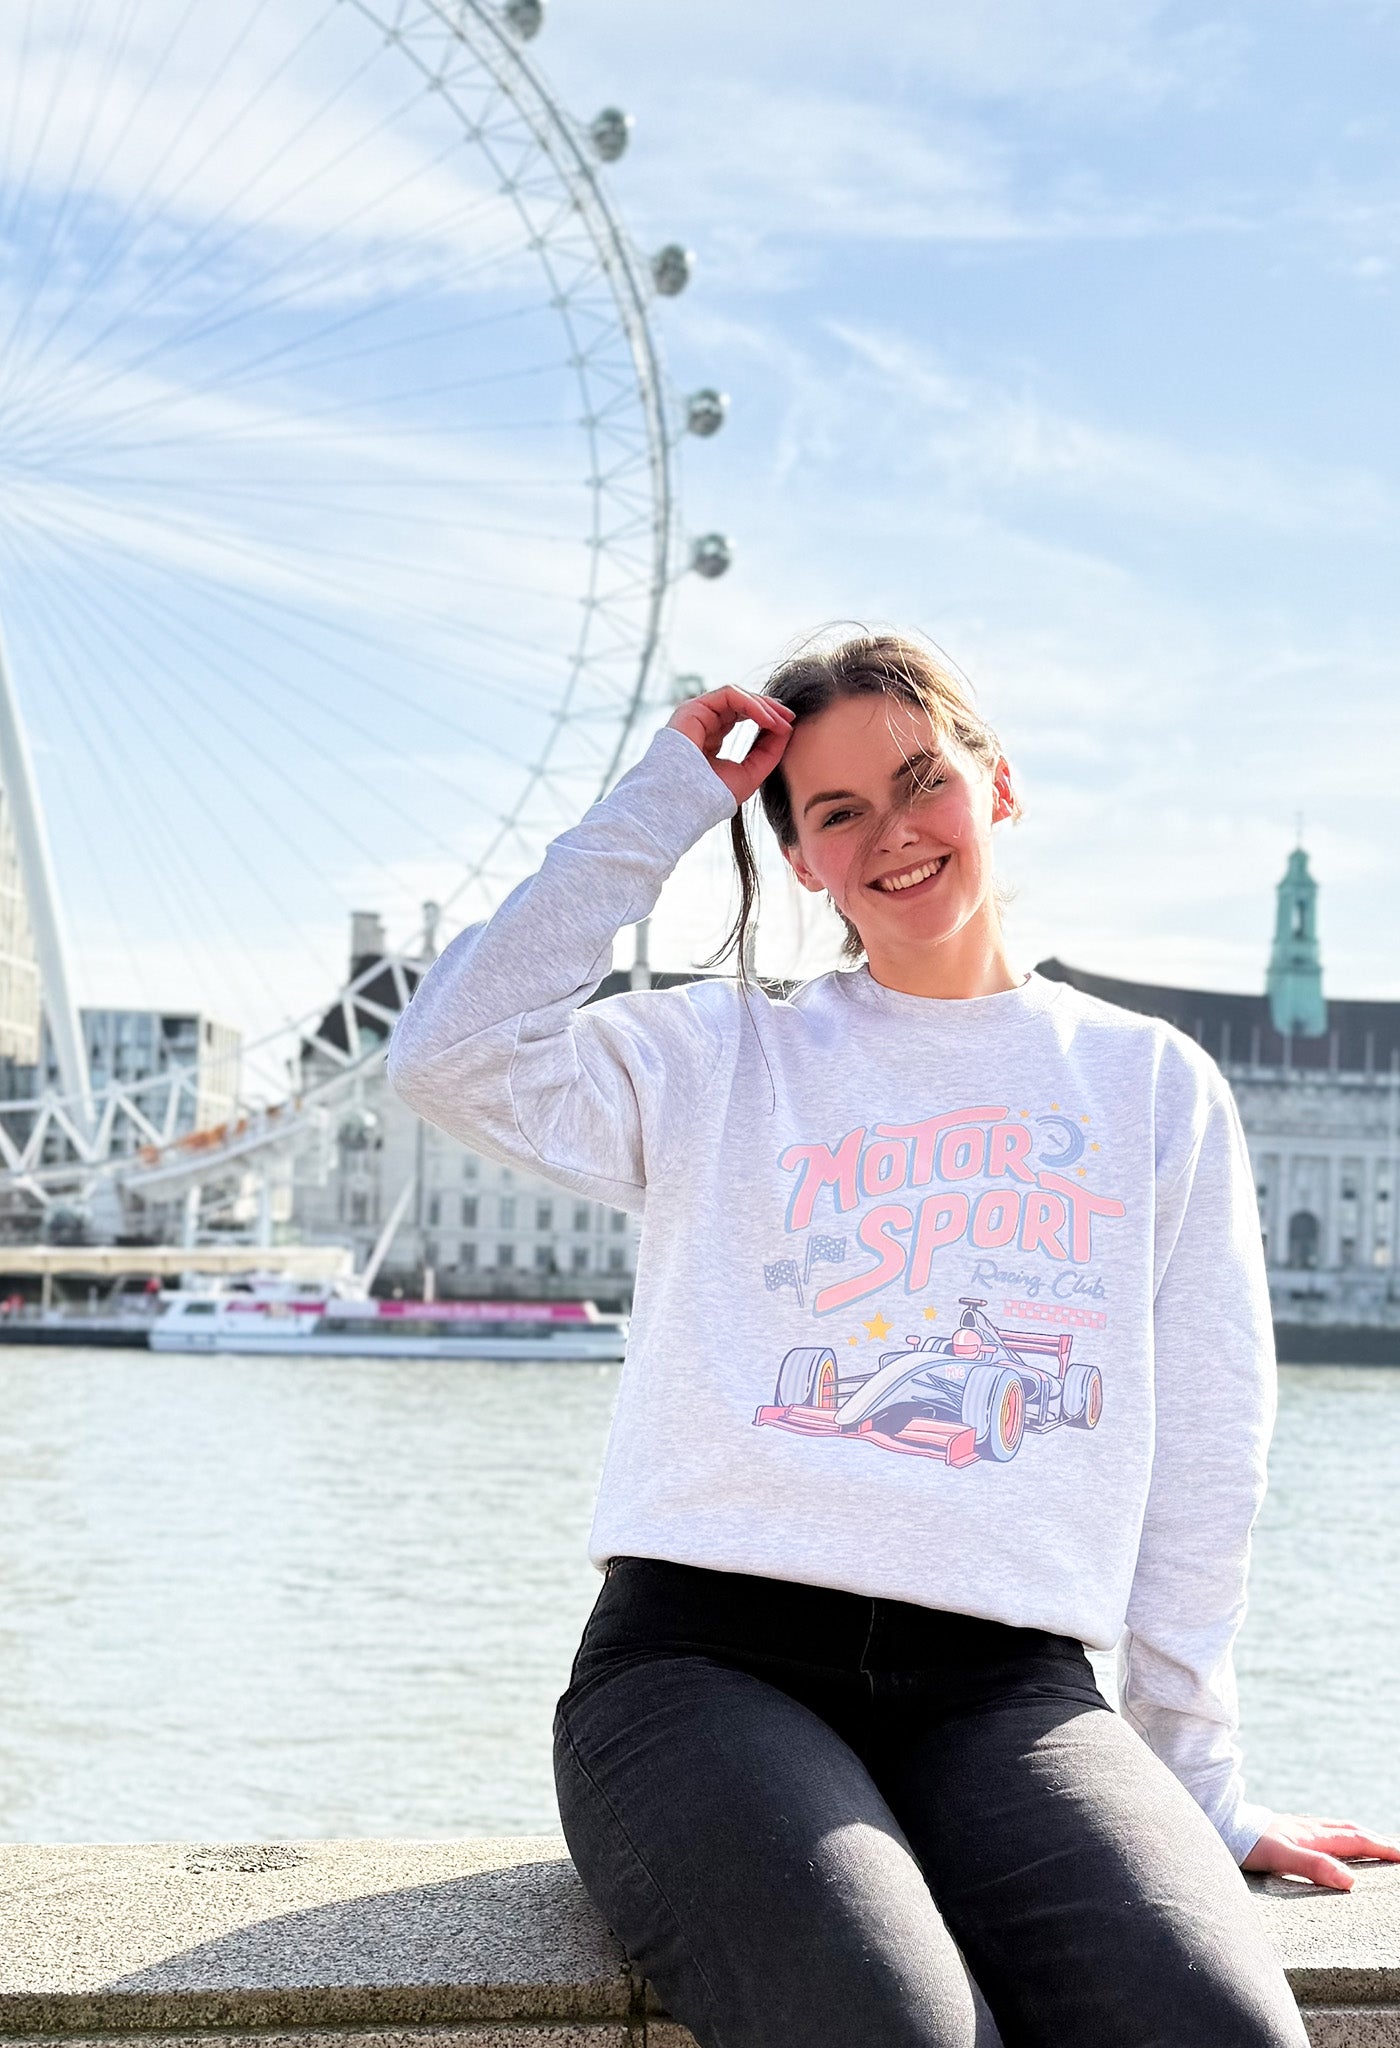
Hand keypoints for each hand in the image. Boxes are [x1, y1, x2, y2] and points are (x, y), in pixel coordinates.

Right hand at [668, 685, 794, 805]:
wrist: (687, 802)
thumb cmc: (713, 794)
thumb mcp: (751, 773)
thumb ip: (769, 751)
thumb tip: (786, 729)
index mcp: (713, 737)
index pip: (744, 716)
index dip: (768, 718)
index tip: (788, 727)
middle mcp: (704, 722)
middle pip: (742, 703)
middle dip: (769, 708)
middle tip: (790, 718)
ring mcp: (698, 713)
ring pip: (737, 696)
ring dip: (763, 706)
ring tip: (781, 721)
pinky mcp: (694, 707)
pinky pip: (729, 695)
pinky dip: (752, 704)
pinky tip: (767, 720)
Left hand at [1242, 1813, 1399, 1889]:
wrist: (1220, 1824)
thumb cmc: (1248, 1843)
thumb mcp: (1281, 1857)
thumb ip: (1314, 1866)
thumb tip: (1350, 1881)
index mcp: (1313, 1835)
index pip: (1355, 1840)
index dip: (1381, 1848)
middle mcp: (1308, 1828)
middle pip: (1350, 1832)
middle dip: (1375, 1840)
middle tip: (1396, 1850)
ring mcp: (1296, 1828)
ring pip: (1335, 1829)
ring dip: (1357, 1836)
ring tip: (1371, 1844)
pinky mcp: (1284, 1832)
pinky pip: (1321, 1832)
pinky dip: (1337, 1837)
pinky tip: (1329, 1844)